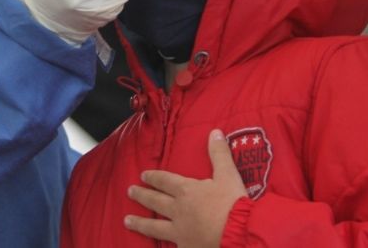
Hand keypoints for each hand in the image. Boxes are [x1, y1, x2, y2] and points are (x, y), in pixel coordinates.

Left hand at [125, 129, 246, 246]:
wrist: (240, 234)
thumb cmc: (234, 203)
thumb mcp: (228, 175)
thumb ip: (219, 154)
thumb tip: (215, 132)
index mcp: (187, 191)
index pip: (165, 181)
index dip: (154, 177)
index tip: (143, 175)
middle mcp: (178, 210)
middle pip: (155, 201)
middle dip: (141, 195)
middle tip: (130, 191)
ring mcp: (180, 231)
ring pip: (154, 226)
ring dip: (139, 222)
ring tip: (126, 220)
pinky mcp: (185, 247)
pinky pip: (170, 246)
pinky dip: (159, 245)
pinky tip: (153, 246)